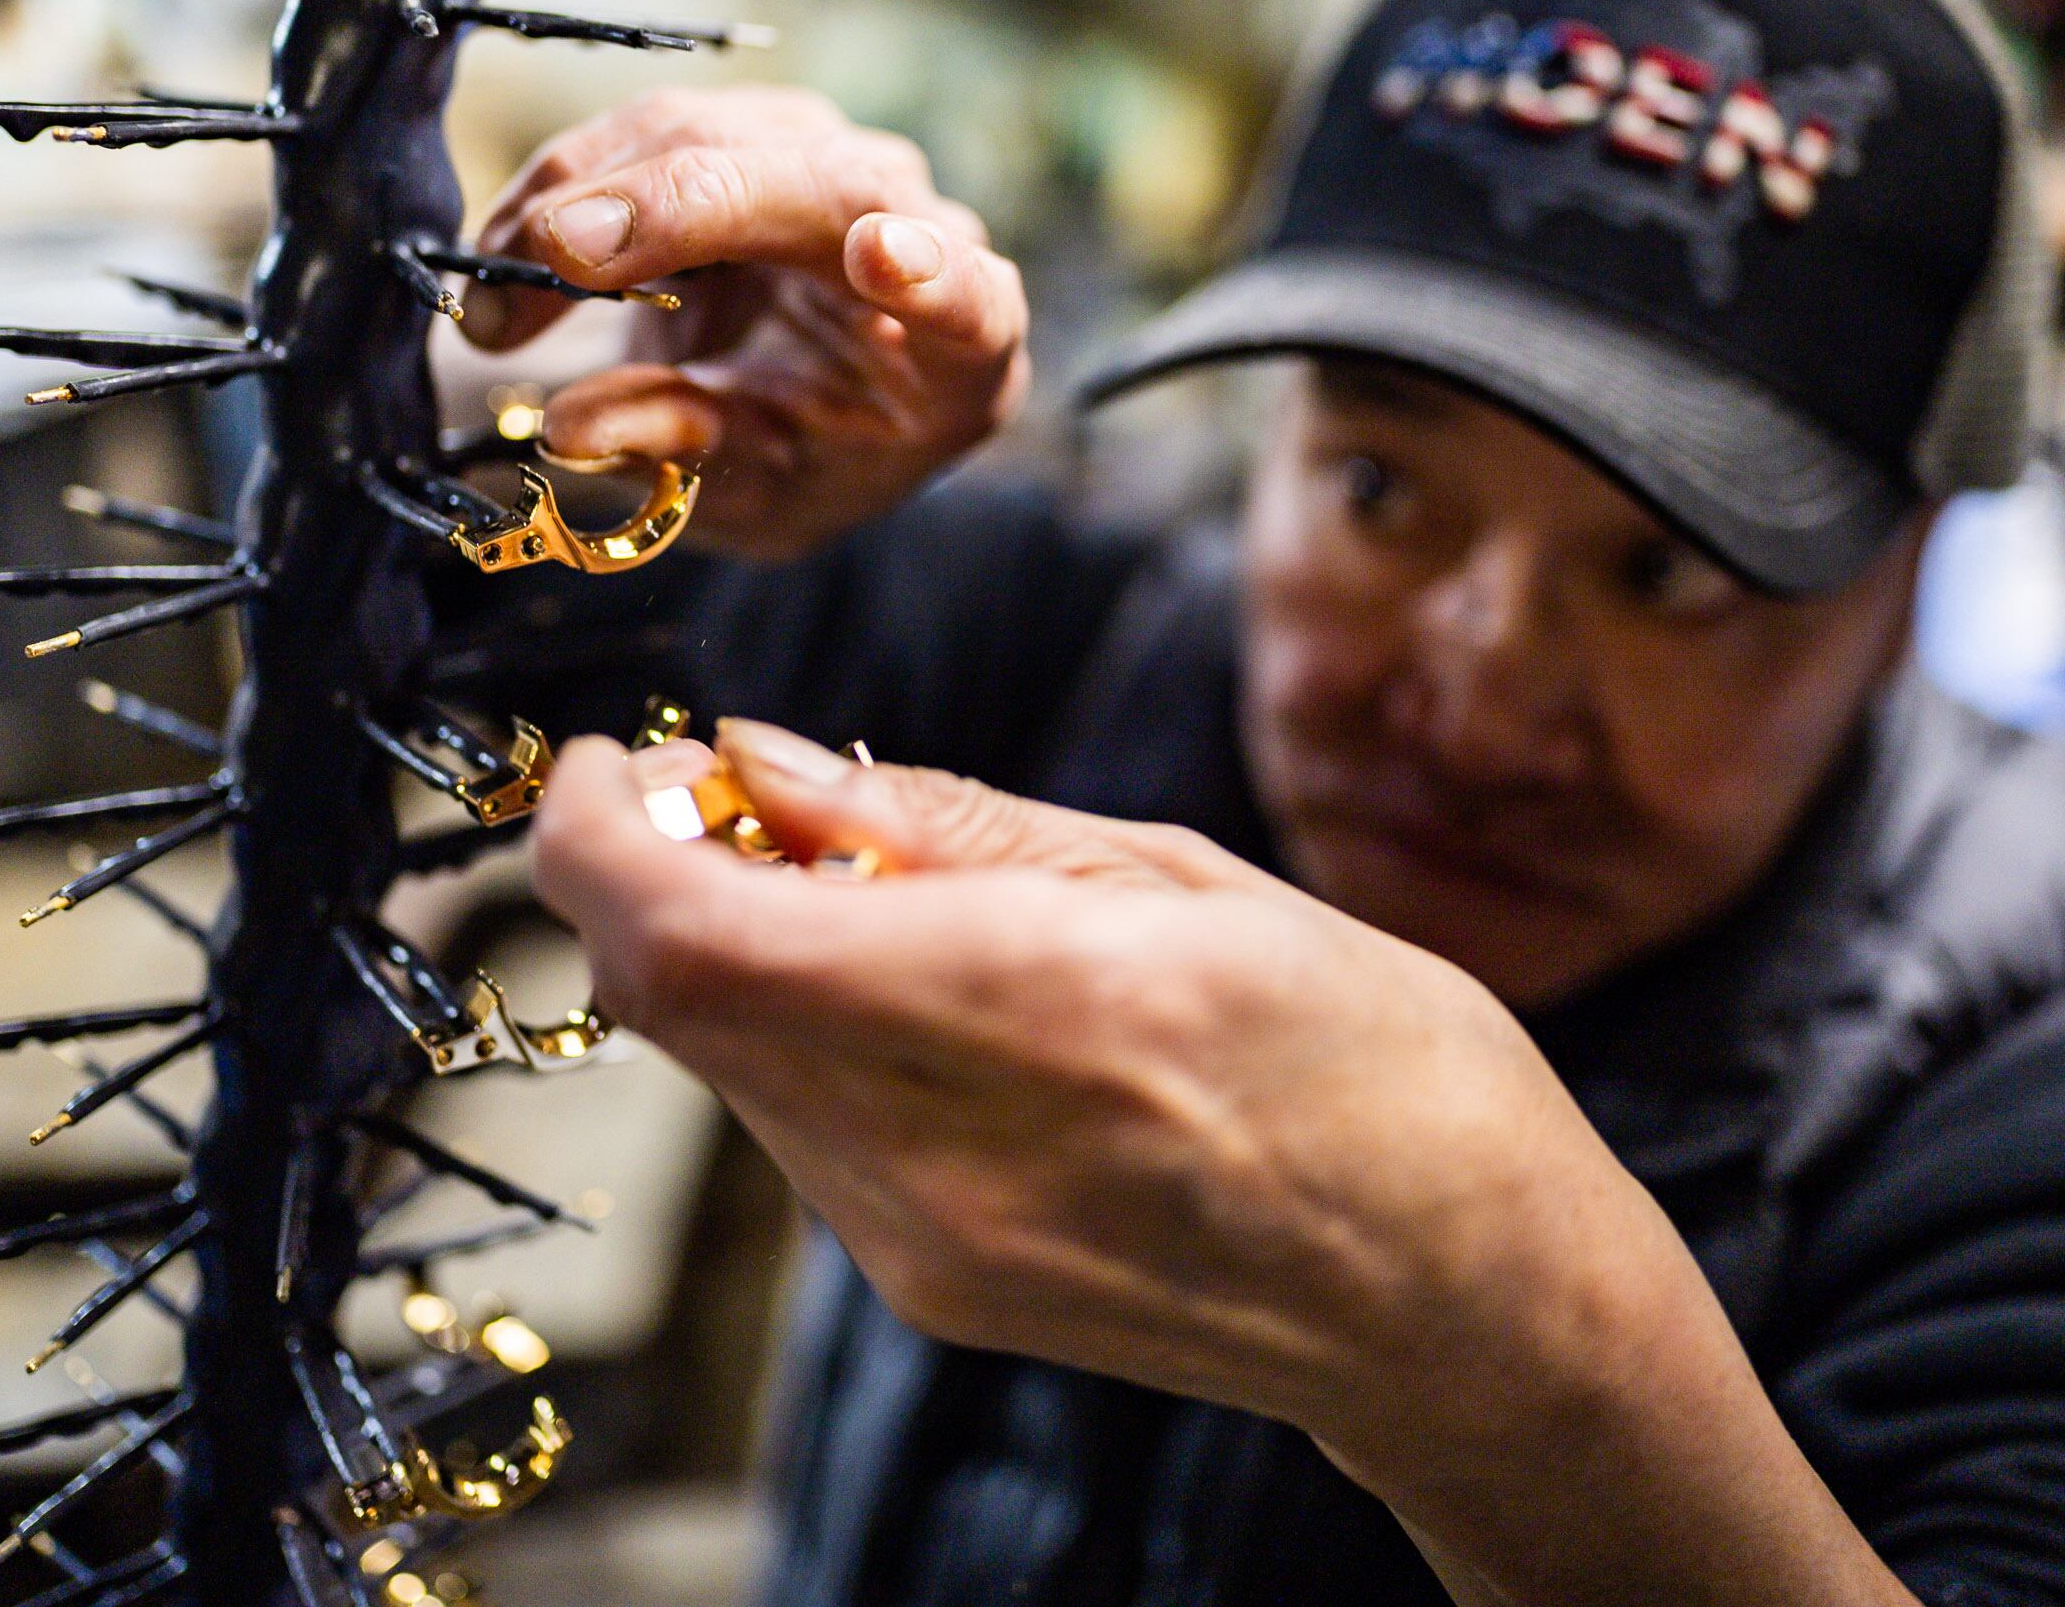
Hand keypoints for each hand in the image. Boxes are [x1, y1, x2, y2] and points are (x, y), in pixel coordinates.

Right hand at [468, 87, 1027, 558]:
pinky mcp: (753, 134)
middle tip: (548, 256)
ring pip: (712, 133)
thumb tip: (573, 429)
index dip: (929, 273)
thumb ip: (689, 451)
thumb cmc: (807, 458)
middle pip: (815, 183)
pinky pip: (651, 131)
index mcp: (963, 340)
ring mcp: (831, 164)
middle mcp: (915, 223)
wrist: (795, 410)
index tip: (881, 257)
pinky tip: (506, 252)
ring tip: (493, 296)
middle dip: (675, 206)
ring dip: (585, 196)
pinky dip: (567, 187)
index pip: (966, 295)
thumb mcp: (759, 492)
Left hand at [527, 726, 1916, 1606]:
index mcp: (1028, 1007)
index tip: (612, 758)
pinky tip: (907, 987)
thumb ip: (949, 822)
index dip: (601, 831)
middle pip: (671, 998)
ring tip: (852, 879)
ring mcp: (924, 1245)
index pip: (692, 932)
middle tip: (726, 787)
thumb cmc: (1378, 1066)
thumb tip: (760, 757)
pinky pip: (794, 1128)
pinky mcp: (930, 1290)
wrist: (1464, 1307)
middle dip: (649, 871)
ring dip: (725, 949)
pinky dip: (797, 1028)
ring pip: (720, 1061)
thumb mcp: (1186, 878)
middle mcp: (944, 1152)